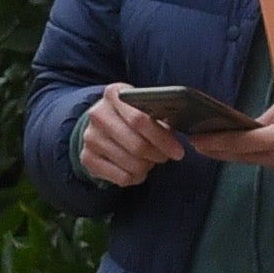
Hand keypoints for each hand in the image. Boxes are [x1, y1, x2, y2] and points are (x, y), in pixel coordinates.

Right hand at [73, 93, 189, 187]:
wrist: (100, 126)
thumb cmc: (132, 116)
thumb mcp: (144, 107)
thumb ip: (161, 114)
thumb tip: (186, 128)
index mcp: (114, 94)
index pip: (139, 119)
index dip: (162, 138)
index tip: (178, 151)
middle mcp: (98, 114)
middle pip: (136, 144)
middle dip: (157, 155)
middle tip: (166, 157)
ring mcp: (90, 137)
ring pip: (130, 163)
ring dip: (147, 167)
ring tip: (151, 161)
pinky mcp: (86, 158)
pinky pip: (120, 177)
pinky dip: (135, 177)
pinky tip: (138, 170)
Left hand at [203, 85, 273, 195]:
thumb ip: (271, 114)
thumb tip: (253, 126)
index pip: (241, 143)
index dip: (216, 142)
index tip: (197, 140)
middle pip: (247, 158)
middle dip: (225, 150)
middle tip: (205, 143)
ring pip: (269, 164)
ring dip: (261, 152)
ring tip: (262, 137)